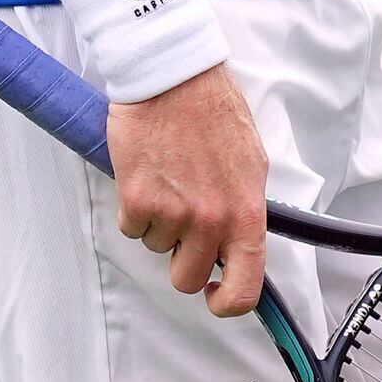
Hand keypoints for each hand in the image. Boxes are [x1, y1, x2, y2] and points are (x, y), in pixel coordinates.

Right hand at [107, 64, 271, 316]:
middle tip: (182, 222)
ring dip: (159, 224)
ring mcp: (173, 214)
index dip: (227, 303)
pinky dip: (134, 209)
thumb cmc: (214, 113)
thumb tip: (239, 247)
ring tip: (169, 181)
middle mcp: (212, 220)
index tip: (215, 295)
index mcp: (246, 212)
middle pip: (187, 278)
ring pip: (158, 248)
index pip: (245, 288)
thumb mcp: (250, 164)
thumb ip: (243, 210)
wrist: (174, 78)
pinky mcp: (137, 202)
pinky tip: (147, 176)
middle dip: (182, 258)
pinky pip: (131, 229)